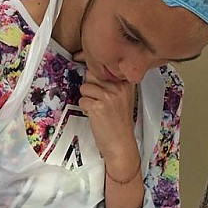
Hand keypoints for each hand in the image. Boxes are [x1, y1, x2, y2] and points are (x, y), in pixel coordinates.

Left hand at [74, 51, 138, 168]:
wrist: (121, 144)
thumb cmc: (119, 123)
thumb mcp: (121, 98)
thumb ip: (110, 83)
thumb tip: (89, 67)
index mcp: (126, 83)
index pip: (104, 64)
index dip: (92, 65)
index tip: (84, 63)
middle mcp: (119, 87)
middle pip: (92, 74)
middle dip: (90, 86)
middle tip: (97, 99)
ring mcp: (109, 96)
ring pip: (85, 87)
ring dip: (86, 99)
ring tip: (97, 109)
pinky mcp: (98, 107)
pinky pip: (82, 100)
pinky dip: (85, 109)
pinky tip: (94, 116)